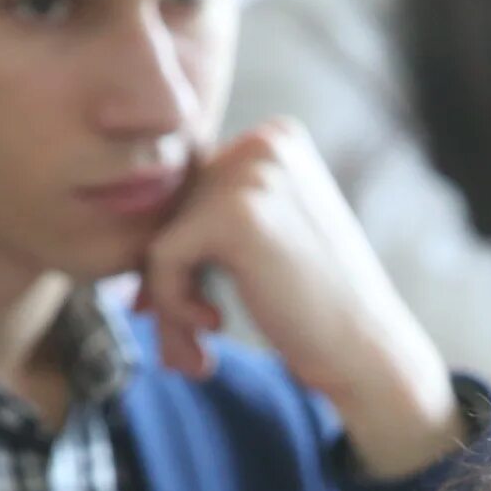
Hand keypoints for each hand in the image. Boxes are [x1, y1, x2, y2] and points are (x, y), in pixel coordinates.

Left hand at [141, 119, 461, 478]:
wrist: (367, 351)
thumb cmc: (318, 308)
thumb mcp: (269, 236)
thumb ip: (212, 213)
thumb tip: (122, 221)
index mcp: (276, 139)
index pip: (189, 186)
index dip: (182, 252)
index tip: (196, 309)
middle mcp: (264, 142)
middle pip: (170, 208)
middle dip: (172, 282)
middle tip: (194, 342)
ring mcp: (251, 175)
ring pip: (159, 234)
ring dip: (168, 302)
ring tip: (200, 346)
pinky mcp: (233, 214)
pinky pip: (160, 257)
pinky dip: (172, 304)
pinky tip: (215, 327)